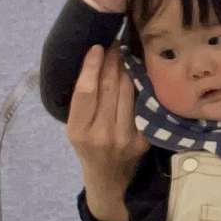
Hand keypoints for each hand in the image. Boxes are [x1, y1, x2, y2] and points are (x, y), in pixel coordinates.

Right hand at [66, 44, 142, 220]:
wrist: (109, 179)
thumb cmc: (88, 147)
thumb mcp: (76, 128)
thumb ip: (83, 102)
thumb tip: (94, 59)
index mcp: (78, 131)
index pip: (86, 92)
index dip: (92, 66)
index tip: (97, 46)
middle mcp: (102, 135)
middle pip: (110, 87)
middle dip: (112, 60)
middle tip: (115, 41)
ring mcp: (125, 138)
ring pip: (128, 92)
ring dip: (127, 68)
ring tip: (125, 52)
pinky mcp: (144, 139)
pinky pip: (142, 104)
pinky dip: (141, 85)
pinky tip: (140, 71)